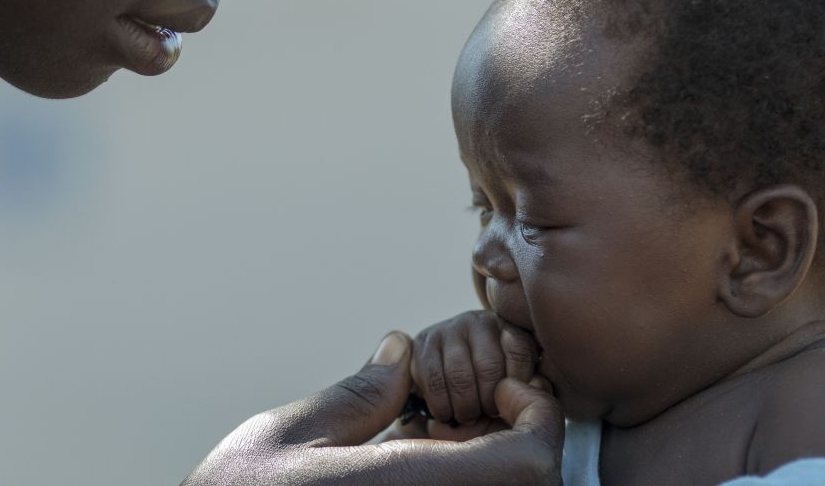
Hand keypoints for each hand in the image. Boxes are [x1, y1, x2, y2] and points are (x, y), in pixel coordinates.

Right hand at [181, 332, 562, 485]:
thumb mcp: (288, 435)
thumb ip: (358, 395)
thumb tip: (400, 352)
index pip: (532, 460)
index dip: (536, 417)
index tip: (498, 388)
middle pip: (529, 483)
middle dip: (515, 438)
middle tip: (464, 410)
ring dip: (487, 466)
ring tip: (433, 438)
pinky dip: (460, 483)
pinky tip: (410, 470)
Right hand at [410, 309, 540, 426]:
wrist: (445, 380)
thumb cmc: (490, 385)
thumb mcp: (516, 380)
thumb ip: (533, 383)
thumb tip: (537, 386)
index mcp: (508, 326)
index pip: (520, 350)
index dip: (517, 383)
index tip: (511, 402)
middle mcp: (478, 321)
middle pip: (488, 366)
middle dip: (489, 400)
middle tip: (487, 414)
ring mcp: (449, 328)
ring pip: (460, 376)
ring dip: (465, 406)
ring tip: (468, 416)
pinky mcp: (423, 343)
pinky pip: (433, 380)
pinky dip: (441, 405)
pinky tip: (447, 412)